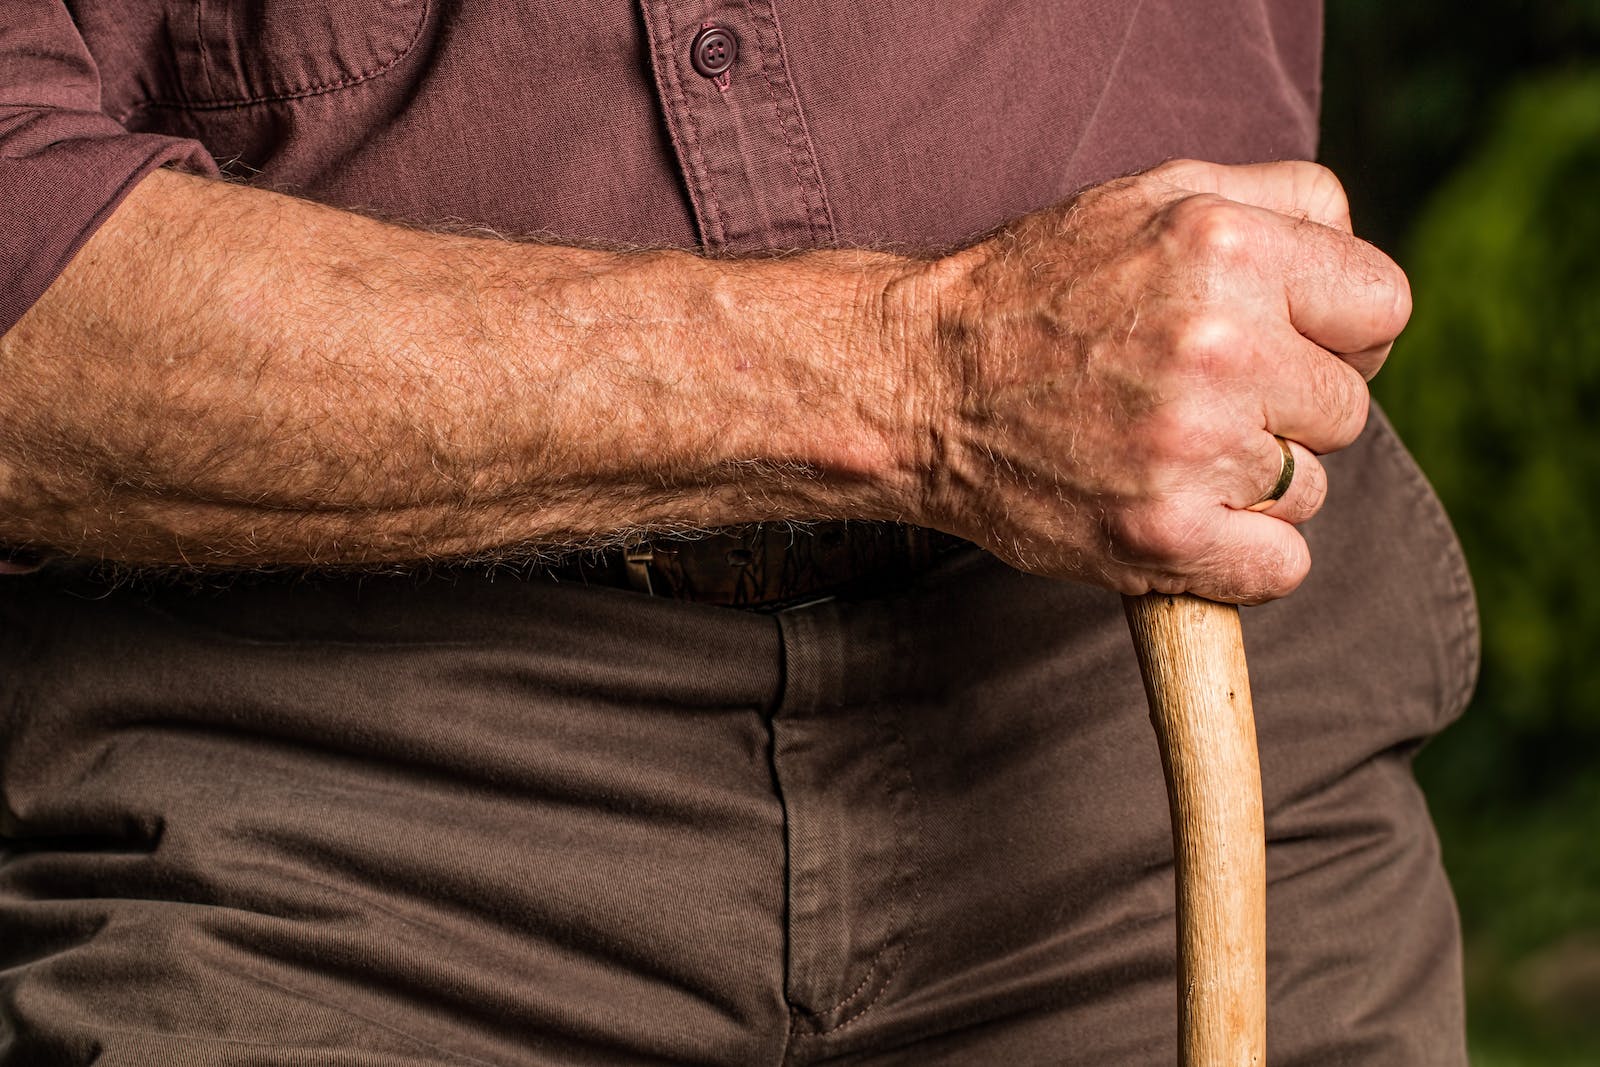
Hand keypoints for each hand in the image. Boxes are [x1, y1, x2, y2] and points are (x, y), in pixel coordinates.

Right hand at [908, 159, 1410, 602]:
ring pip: (1309, 490)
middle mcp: (1218, 344)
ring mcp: (1190, 447)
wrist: (916, 381)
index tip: (1285, 351)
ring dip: (1251, 483)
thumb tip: (1358, 263)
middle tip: (1197, 401)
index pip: (1382, 308)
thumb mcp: (1154, 194)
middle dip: (1285, 409)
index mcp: (1226, 246)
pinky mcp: (1160, 536)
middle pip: (1347, 407)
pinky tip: (1176, 514)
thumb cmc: (1035, 289)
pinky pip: (1281, 568)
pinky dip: (1239, 557)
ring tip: (1163, 451)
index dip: (1340, 334)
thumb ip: (1281, 201)